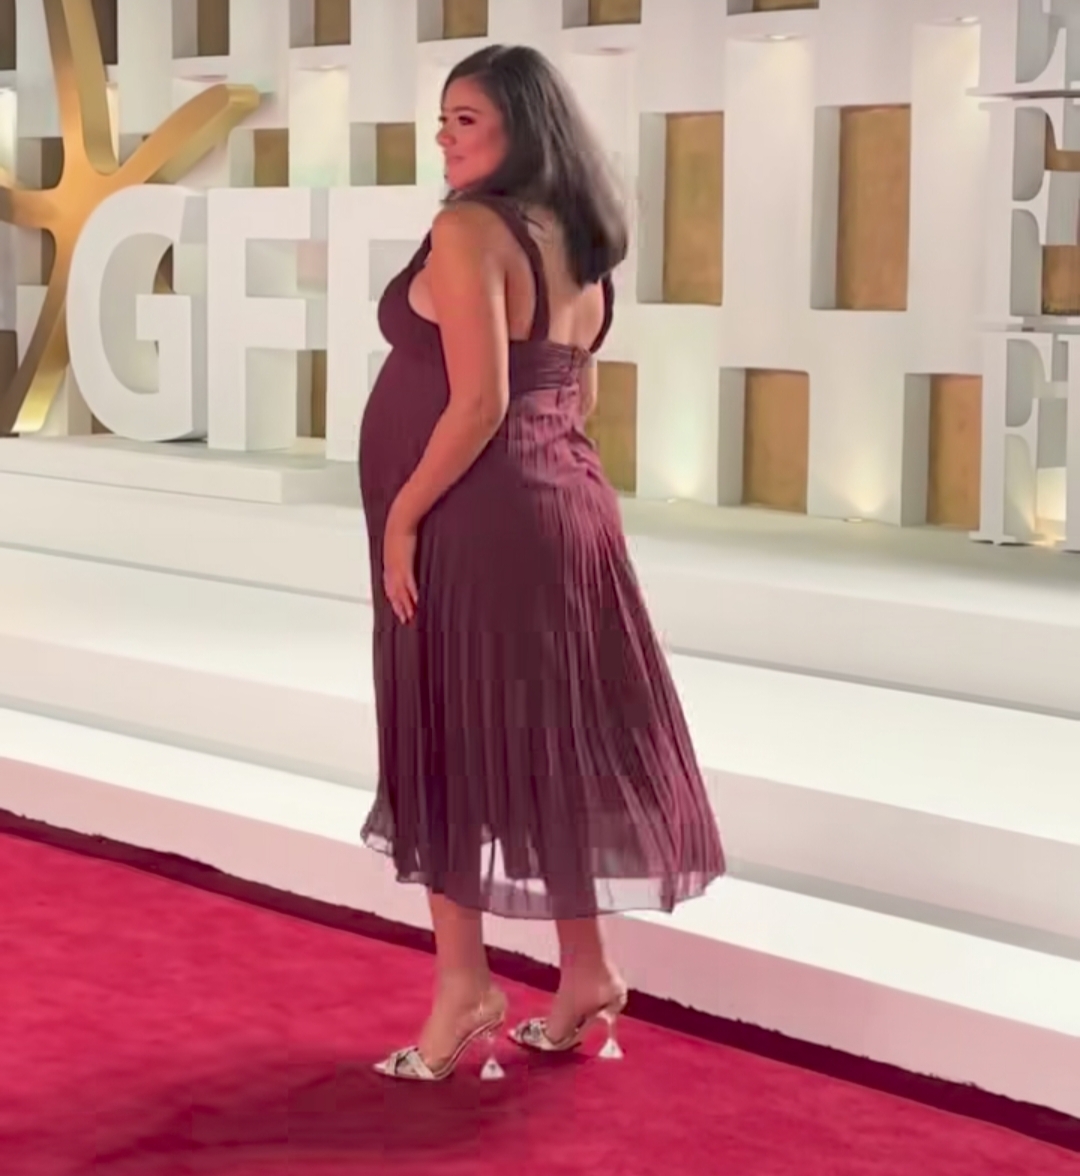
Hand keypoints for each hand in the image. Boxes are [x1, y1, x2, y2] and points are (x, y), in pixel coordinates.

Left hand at [382, 505, 418, 623]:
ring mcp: (397, 568)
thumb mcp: (401, 544)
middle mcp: (391, 569)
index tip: (399, 609)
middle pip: (393, 593)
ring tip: (409, 616)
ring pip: (399, 592)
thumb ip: (404, 553)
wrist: (400, 520)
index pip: (391, 587)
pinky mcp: (405, 565)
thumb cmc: (401, 529)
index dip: (395, 599)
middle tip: (404, 619)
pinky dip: (411, 594)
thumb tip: (408, 557)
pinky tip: (416, 602)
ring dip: (404, 605)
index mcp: (389, 565)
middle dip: (399, 607)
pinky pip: (408, 583)